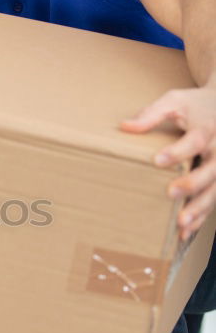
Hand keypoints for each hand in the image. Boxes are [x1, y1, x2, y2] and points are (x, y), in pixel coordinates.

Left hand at [120, 85, 215, 239]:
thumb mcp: (175, 101)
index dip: (178, 151)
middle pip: (212, 169)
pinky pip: (214, 199)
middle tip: (170, 193)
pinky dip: (202, 216)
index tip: (158, 161)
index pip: (196, 141)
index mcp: (208, 129)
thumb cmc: (196, 105)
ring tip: (181, 224)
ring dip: (200, 208)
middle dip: (193, 183)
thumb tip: (125, 126)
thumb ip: (152, 113)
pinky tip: (186, 232)